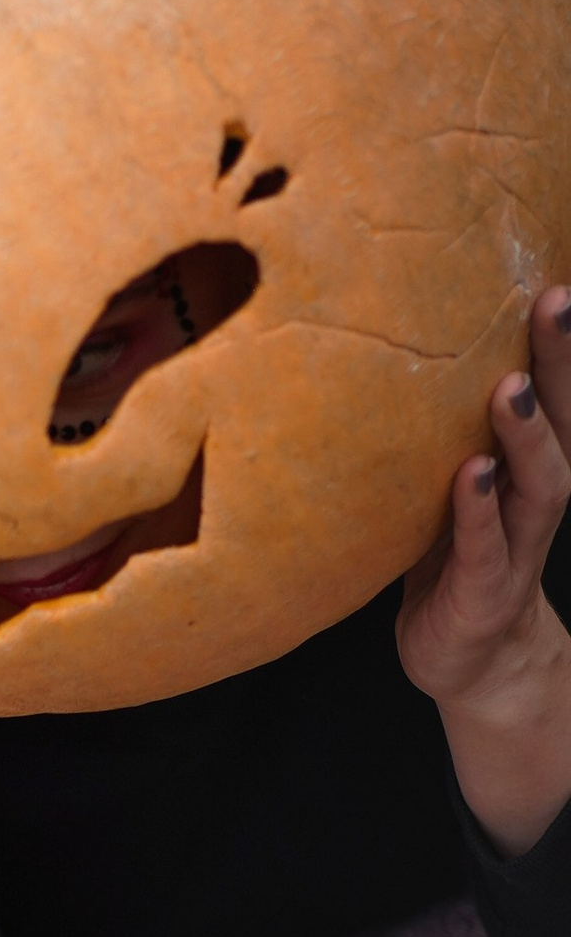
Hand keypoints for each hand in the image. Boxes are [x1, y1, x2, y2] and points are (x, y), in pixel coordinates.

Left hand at [398, 290, 570, 855]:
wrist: (469, 659)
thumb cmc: (451, 560)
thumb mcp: (443, 490)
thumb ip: (434, 436)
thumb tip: (383, 360)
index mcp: (526, 467)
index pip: (549, 392)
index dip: (555, 340)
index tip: (551, 277)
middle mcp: (532, 498)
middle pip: (559, 420)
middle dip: (559, 360)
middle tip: (554, 300)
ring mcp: (517, 545)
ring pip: (539, 481)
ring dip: (526, 433)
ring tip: (508, 388)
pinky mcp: (486, 591)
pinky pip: (487, 546)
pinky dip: (479, 510)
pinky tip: (470, 476)